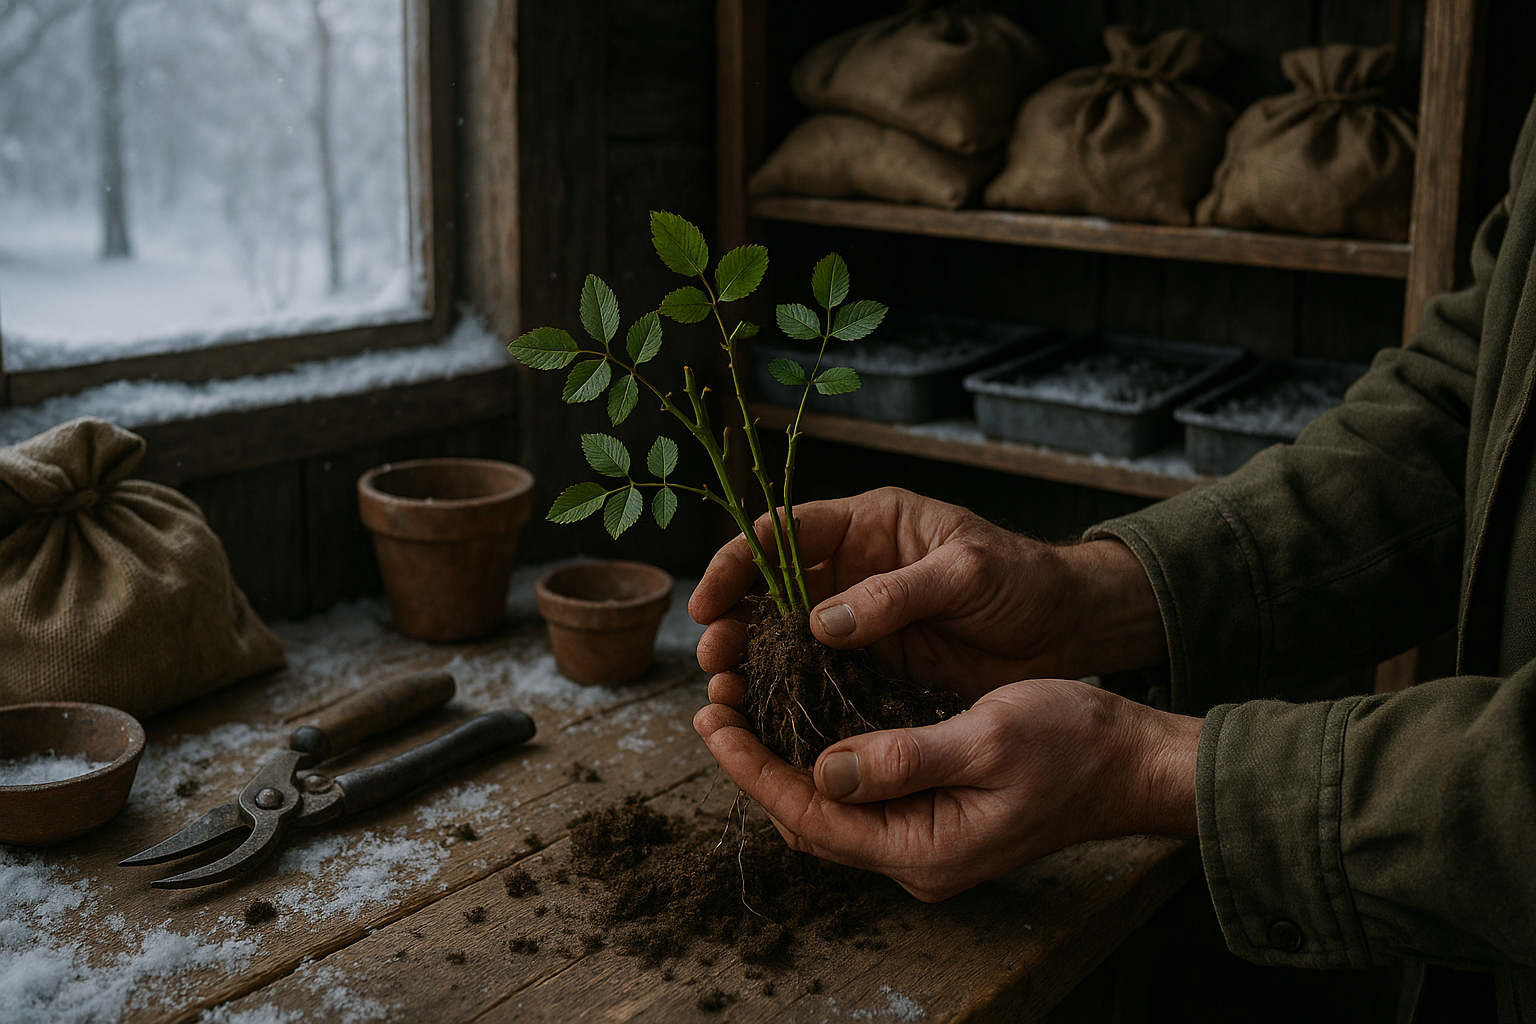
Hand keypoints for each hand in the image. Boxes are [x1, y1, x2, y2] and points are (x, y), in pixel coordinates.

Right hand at [690, 487, 1164, 700]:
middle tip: (714, 663)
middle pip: (767, 591)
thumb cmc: (1024, 579)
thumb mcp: (967, 572)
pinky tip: (765, 722)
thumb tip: (821, 622)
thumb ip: (897, 593)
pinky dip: (788, 698)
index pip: (781, 533)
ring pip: (783, 641)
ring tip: (725, 698)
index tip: (710, 603)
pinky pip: (817, 681)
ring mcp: (860, 623)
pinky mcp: (874, 668)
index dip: (736, 563)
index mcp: (867, 526)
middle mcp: (851, 571)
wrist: (1068, 629)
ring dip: (750, 666)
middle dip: (732, 623)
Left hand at [694, 678, 1200, 900]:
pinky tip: (803, 723)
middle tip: (714, 705)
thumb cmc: (1073, 744)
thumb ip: (902, 758)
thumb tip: (823, 768)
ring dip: (783, 761)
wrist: (1133, 764)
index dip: (753, 768)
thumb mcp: (985, 738)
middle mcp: (915, 858)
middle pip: (809, 818)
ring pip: (829, 809)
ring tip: (743, 708)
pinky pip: (859, 798)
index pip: (811, 815)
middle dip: (756, 763)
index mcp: (923, 849)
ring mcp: (924, 843)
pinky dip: (822, 761)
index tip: (712, 721)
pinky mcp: (934, 819)